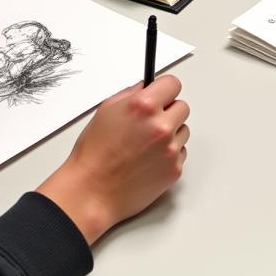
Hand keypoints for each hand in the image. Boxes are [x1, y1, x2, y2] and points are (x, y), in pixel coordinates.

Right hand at [36, 76, 189, 243]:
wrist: (92, 191)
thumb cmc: (94, 155)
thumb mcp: (106, 111)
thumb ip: (130, 94)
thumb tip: (145, 87)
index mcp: (144, 106)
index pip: (173, 84)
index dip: (164, 89)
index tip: (161, 93)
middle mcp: (161, 126)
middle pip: (182, 107)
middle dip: (168, 110)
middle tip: (150, 121)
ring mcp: (170, 149)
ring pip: (183, 130)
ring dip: (170, 133)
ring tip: (146, 143)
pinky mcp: (175, 170)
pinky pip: (180, 153)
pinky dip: (169, 153)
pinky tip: (149, 158)